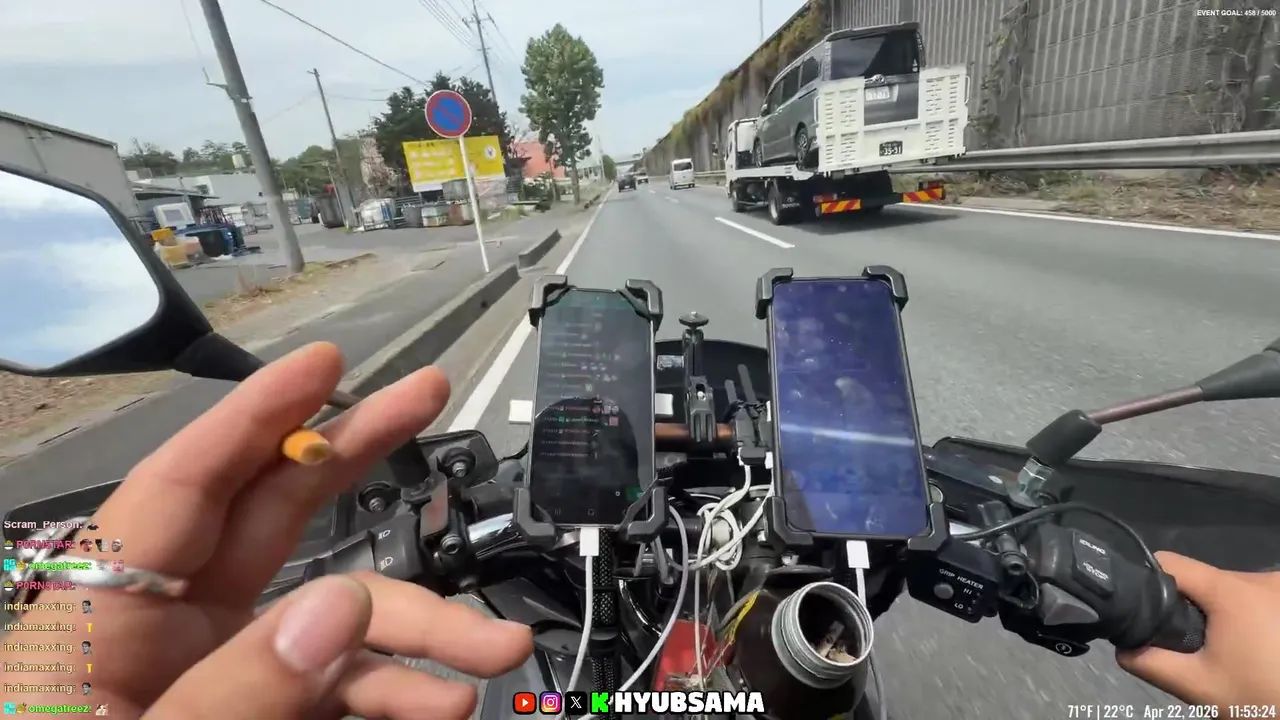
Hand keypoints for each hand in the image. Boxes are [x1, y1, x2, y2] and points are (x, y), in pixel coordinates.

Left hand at [0, 343, 533, 718]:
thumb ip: (234, 698)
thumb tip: (336, 611)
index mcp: (98, 623)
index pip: (181, 489)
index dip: (257, 418)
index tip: (327, 365)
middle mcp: (162, 633)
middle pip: (268, 515)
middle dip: (354, 454)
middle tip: (429, 397)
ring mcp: (219, 681)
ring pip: (329, 617)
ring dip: (417, 626)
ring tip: (494, 651)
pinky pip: (336, 687)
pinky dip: (394, 691)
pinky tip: (442, 705)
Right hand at [1117, 551, 1279, 709]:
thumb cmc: (1259, 696)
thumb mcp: (1198, 687)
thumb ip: (1151, 662)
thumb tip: (1122, 647)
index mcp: (1231, 590)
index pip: (1170, 563)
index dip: (1148, 583)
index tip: (1143, 612)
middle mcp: (1260, 576)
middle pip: (1202, 580)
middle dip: (1190, 608)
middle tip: (1192, 646)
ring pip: (1230, 589)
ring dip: (1222, 613)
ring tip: (1227, 650)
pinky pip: (1256, 596)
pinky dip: (1247, 615)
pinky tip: (1255, 645)